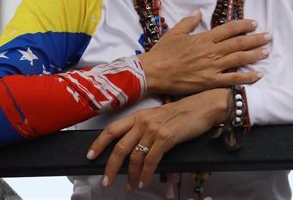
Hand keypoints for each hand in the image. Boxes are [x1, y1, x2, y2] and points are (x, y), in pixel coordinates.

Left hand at [86, 88, 228, 189]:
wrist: (201, 107)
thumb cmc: (181, 114)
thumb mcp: (156, 118)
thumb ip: (143, 129)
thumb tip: (131, 148)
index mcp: (138, 116)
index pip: (112, 130)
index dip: (98, 144)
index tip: (90, 156)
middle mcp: (142, 121)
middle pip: (119, 147)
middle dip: (110, 166)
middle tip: (106, 180)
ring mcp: (153, 129)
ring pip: (134, 156)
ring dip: (130, 175)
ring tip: (129, 185)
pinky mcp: (166, 138)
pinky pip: (151, 160)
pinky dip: (145, 174)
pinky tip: (143, 181)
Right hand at [139, 11, 269, 94]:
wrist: (154, 72)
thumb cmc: (163, 52)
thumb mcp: (174, 32)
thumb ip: (188, 22)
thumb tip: (198, 11)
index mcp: (203, 38)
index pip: (228, 29)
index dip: (243, 25)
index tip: (254, 23)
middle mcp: (211, 51)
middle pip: (238, 43)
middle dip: (255, 39)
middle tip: (269, 36)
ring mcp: (212, 67)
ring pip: (239, 59)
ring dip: (255, 55)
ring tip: (267, 51)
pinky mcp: (210, 82)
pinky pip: (232, 79)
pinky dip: (247, 77)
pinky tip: (258, 75)